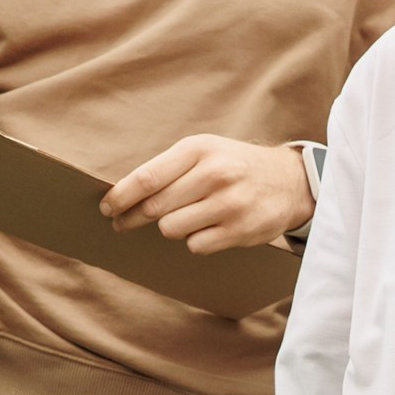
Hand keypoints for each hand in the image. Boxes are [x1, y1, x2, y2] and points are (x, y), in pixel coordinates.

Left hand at [101, 137, 310, 254]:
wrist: (288, 181)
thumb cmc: (234, 166)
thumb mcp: (205, 152)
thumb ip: (168, 169)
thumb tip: (122, 194)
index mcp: (199, 149)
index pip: (147, 177)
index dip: (121, 196)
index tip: (106, 208)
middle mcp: (214, 174)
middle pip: (155, 207)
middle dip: (132, 218)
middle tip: (122, 223)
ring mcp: (228, 203)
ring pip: (172, 229)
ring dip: (169, 228)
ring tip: (182, 219)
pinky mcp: (239, 230)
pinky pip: (195, 245)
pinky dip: (194, 240)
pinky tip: (206, 228)